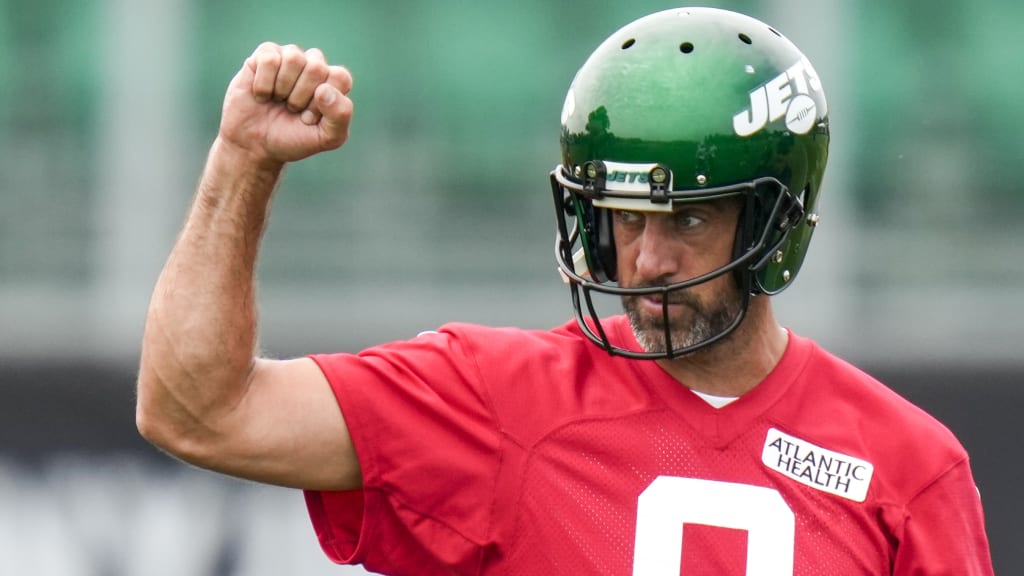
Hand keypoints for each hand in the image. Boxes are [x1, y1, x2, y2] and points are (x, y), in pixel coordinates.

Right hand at [218, 42, 353, 167]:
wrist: (255, 144)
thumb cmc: (293, 139)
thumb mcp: (327, 137)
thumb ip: (340, 115)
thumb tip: (324, 89)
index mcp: (334, 82)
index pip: (340, 77)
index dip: (323, 103)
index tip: (310, 118)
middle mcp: (314, 64)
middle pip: (316, 67)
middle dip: (301, 97)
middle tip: (292, 109)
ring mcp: (290, 57)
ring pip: (294, 58)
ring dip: (282, 89)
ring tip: (278, 100)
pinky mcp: (265, 54)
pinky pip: (269, 59)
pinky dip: (263, 84)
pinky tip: (262, 94)